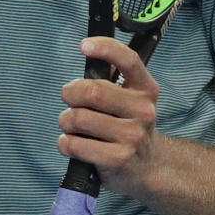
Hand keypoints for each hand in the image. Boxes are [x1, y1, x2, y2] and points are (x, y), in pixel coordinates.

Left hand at [58, 37, 163, 203]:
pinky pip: (74, 144)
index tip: (83, 46)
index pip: (129, 60)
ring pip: (78, 118)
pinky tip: (72, 144)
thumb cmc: (129, 125)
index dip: (105, 48)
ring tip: (72, 125)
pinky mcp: (117, 159)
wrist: (149, 168)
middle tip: (69, 99)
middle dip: (70, 93)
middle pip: (92, 91)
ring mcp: (131, 137)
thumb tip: (89, 52)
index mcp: (146, 89)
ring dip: (65, 120)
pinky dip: (65, 143)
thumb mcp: (130, 100)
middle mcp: (143, 111)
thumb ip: (113, 79)